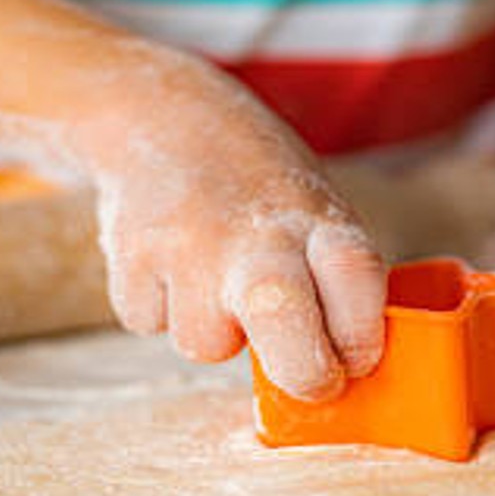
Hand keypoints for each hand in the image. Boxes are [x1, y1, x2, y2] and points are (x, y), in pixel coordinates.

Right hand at [84, 65, 386, 400]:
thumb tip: (345, 372)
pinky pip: (149, 323)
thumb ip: (330, 284)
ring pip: (205, 345)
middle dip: (303, 372)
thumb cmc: (254, 188)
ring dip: (211, 330)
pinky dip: (158, 306)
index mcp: (315, 219)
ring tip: (210, 275)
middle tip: (310, 380)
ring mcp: (190, 247)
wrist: (160, 116)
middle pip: (284, 323)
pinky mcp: (132, 257)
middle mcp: (256, 232)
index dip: (362, 335)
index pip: (357, 281)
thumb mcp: (312, 212)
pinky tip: (169, 260)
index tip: (356, 358)